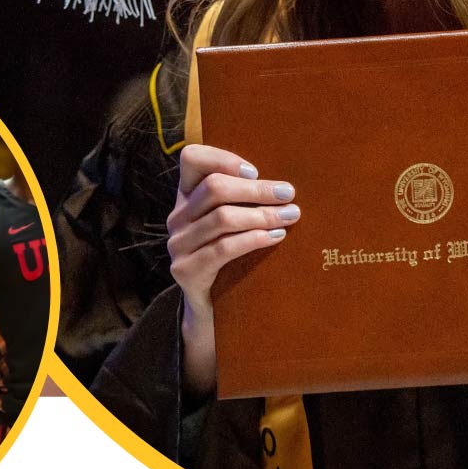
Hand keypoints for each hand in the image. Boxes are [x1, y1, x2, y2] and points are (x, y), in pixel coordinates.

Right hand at [164, 143, 291, 392]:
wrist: (211, 310)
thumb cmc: (232, 258)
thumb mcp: (233, 224)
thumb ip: (244, 200)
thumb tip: (287, 183)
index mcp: (186, 197)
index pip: (191, 159)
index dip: (222, 158)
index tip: (256, 170)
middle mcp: (176, 217)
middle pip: (214, 188)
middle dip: (257, 190)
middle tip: (289, 194)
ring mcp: (178, 245)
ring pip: (221, 218)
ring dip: (262, 215)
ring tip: (290, 216)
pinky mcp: (185, 271)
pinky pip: (223, 249)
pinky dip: (253, 240)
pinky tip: (275, 237)